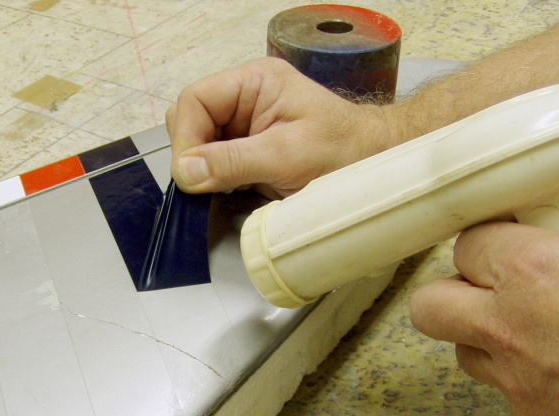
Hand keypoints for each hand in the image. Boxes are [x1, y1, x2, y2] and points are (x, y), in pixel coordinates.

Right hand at [165, 57, 399, 196]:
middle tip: (205, 184)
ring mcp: (243, 126)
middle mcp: (243, 99)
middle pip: (190, 121)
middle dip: (192, 154)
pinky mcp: (246, 152)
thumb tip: (186, 171)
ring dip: (203, 170)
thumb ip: (233, 161)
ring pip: (197, 145)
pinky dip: (212, 181)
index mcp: (253, 82)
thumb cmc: (342, 152)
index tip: (190, 173)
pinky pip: (213, 164)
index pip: (196, 100)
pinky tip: (228, 191)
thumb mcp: (286, 156)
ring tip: (223, 188)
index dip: (185, 137)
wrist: (372, 165)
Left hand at [409, 222, 558, 415]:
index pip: (469, 244)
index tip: (512, 238)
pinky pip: (507, 394)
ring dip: (486, 336)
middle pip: (430, 304)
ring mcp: (517, 384)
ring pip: (463, 352)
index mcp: (537, 273)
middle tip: (495, 285)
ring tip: (535, 329)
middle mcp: (510, 329)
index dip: (491, 241)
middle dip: (455, 291)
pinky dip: (525, 380)